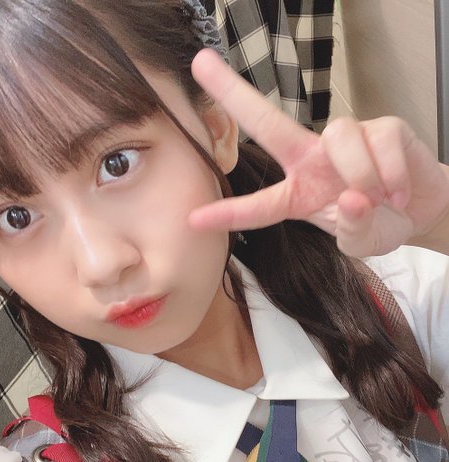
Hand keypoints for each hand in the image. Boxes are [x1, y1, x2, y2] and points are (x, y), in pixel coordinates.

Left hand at [190, 49, 448, 256]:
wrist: (421, 209)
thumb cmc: (380, 223)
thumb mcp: (361, 243)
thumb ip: (353, 230)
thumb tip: (354, 198)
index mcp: (299, 193)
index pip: (259, 204)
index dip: (229, 212)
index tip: (194, 219)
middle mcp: (313, 159)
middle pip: (269, 123)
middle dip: (234, 93)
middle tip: (200, 64)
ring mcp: (346, 139)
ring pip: (338, 137)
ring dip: (361, 175)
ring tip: (379, 198)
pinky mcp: (381, 127)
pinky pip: (379, 144)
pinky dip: (391, 174)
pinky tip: (397, 189)